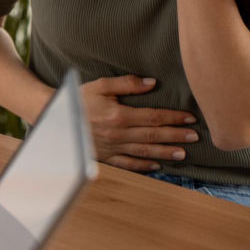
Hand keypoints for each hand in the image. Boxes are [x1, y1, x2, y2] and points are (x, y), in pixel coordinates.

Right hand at [80, 75, 198, 171]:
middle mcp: (119, 134)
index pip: (154, 117)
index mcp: (119, 115)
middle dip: (176, 136)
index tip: (190, 118)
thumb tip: (153, 83)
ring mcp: (113, 148)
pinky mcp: (105, 157)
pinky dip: (144, 166)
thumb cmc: (78, 99)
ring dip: (165, 152)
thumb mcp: (100, 85)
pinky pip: (128, 164)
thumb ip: (127, 84)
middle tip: (195, 137)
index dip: (174, 118)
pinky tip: (157, 166)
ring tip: (183, 153)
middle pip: (153, 135)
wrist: (55, 118)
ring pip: (145, 151)